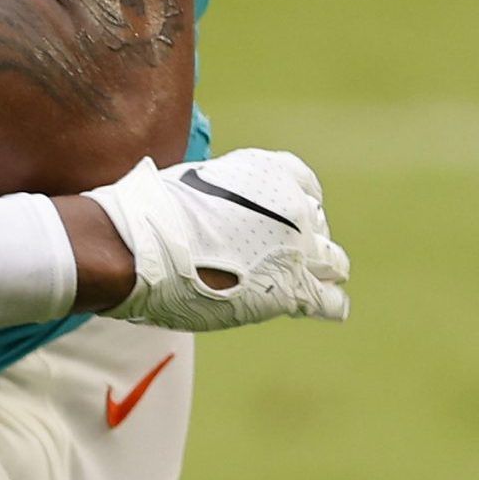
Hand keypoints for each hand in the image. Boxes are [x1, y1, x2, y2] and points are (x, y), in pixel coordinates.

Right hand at [86, 148, 350, 329]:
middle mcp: (293, 206)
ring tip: (290, 282)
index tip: (276, 218)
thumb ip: (222, 193)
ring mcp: (299, 249)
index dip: (293, 203)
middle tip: (272, 255)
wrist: (144, 247)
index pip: (303, 184)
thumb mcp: (193, 181)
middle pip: (317, 223)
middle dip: (302, 239)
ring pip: (333, 262)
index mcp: (268, 172)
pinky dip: (326, 304)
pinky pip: (331, 302)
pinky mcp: (294, 289)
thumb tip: (214, 208)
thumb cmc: (152, 215)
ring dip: (317, 271)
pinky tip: (311, 306)